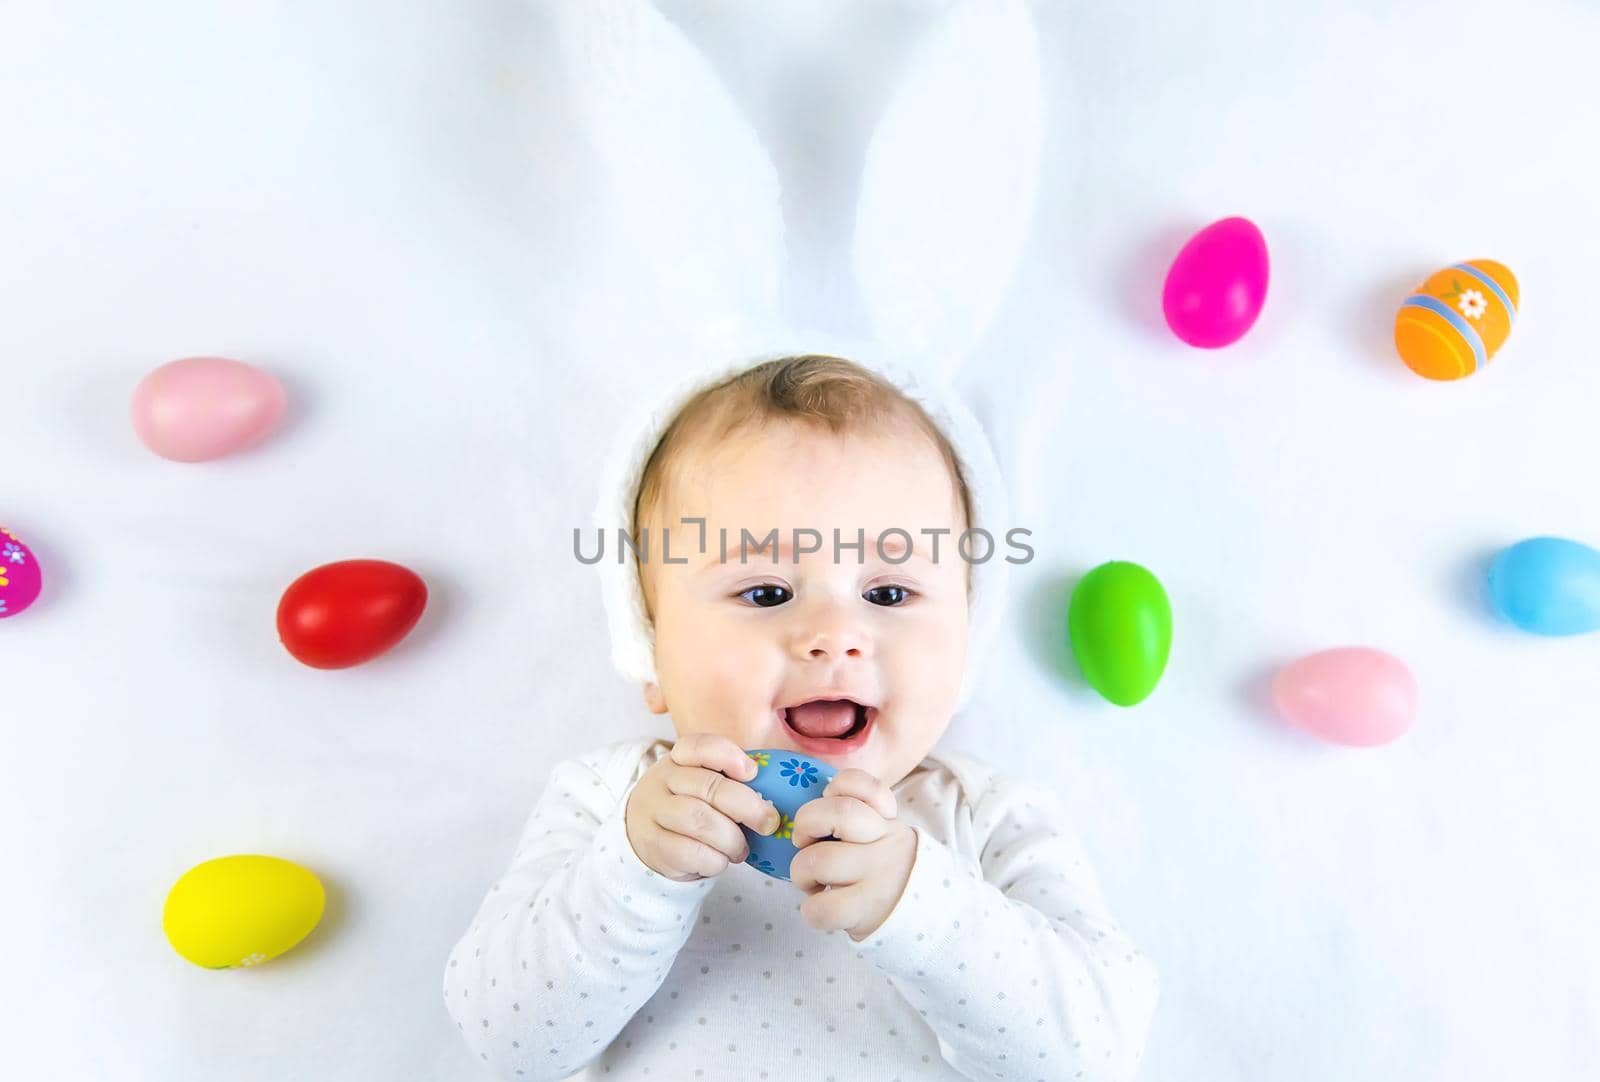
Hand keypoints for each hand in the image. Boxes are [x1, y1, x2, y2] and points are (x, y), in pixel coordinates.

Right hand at [623, 732, 781, 881]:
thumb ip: (732, 782)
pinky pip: (689, 852)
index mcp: (678, 759)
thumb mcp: (703, 784)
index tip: (752, 772)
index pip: (699, 746)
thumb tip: (778, 797)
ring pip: (699, 821)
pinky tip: (720, 860)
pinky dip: (715, 860)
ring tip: (741, 849)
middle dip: (747, 806)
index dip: (728, 756)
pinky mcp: (652, 844)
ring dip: (731, 839)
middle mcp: (661, 780)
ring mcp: (653, 812)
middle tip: (769, 823)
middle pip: (708, 787)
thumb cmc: (690, 806)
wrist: (645, 835)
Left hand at [789, 768, 916, 941]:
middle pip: (838, 813)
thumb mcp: (881, 836)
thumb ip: (855, 817)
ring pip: (818, 861)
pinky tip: (822, 907)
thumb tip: (805, 820)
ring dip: (801, 873)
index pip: (858, 782)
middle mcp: (886, 841)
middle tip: (805, 844)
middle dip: (804, 826)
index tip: (829, 803)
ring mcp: (878, 875)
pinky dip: (811, 909)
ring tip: (814, 883)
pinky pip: (821, 907)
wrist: (924, 917)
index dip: (835, 787)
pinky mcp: (867, 910)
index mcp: (885, 819)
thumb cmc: (884, 873)